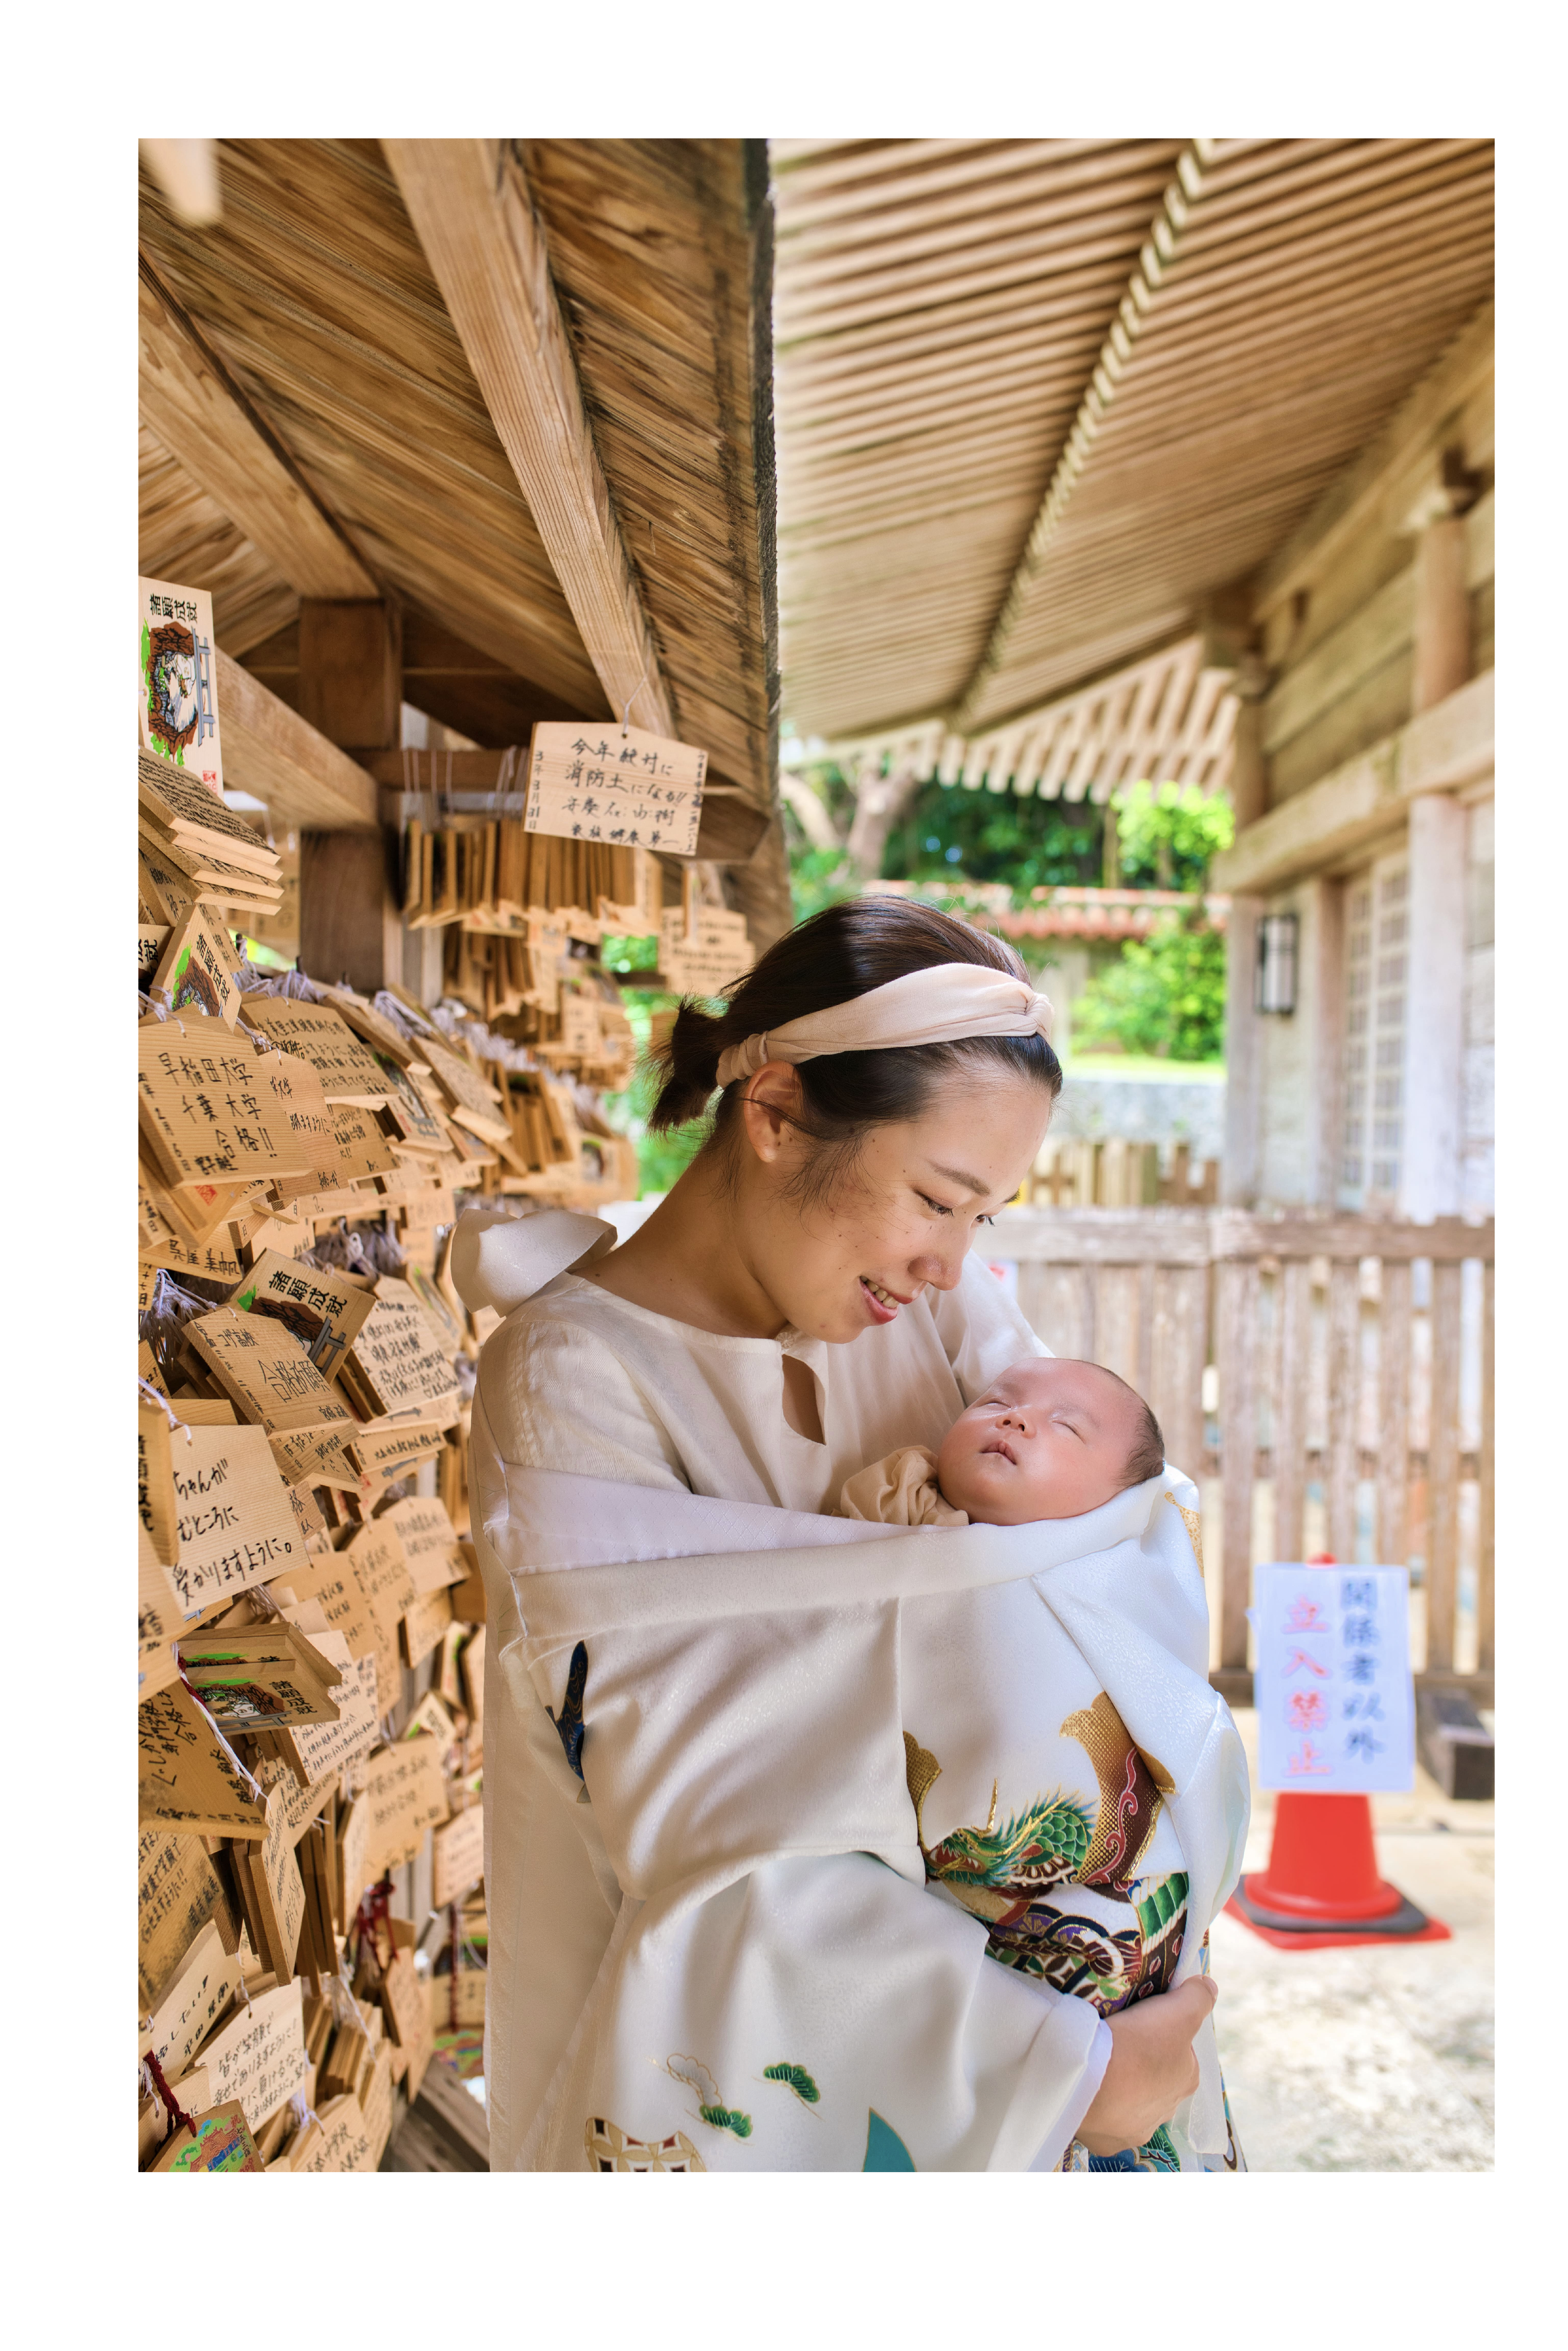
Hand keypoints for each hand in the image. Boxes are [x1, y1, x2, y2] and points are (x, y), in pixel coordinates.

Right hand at [1076, 1976, 1218, 2156]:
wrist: (1089, 2080)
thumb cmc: (1138, 2043)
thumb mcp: (1177, 2011)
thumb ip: (1198, 1997)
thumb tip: (1209, 1986)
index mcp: (1186, 2080)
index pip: (1179, 2052)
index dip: (1161, 2034)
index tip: (1140, 2024)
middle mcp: (1167, 2110)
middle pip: (1155, 2078)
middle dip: (1141, 2063)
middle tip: (1117, 2042)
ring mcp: (1136, 2129)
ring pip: (1130, 2102)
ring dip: (1120, 2087)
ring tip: (1100, 2065)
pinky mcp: (1108, 2141)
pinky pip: (1104, 2121)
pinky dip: (1098, 2107)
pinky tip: (1089, 2090)